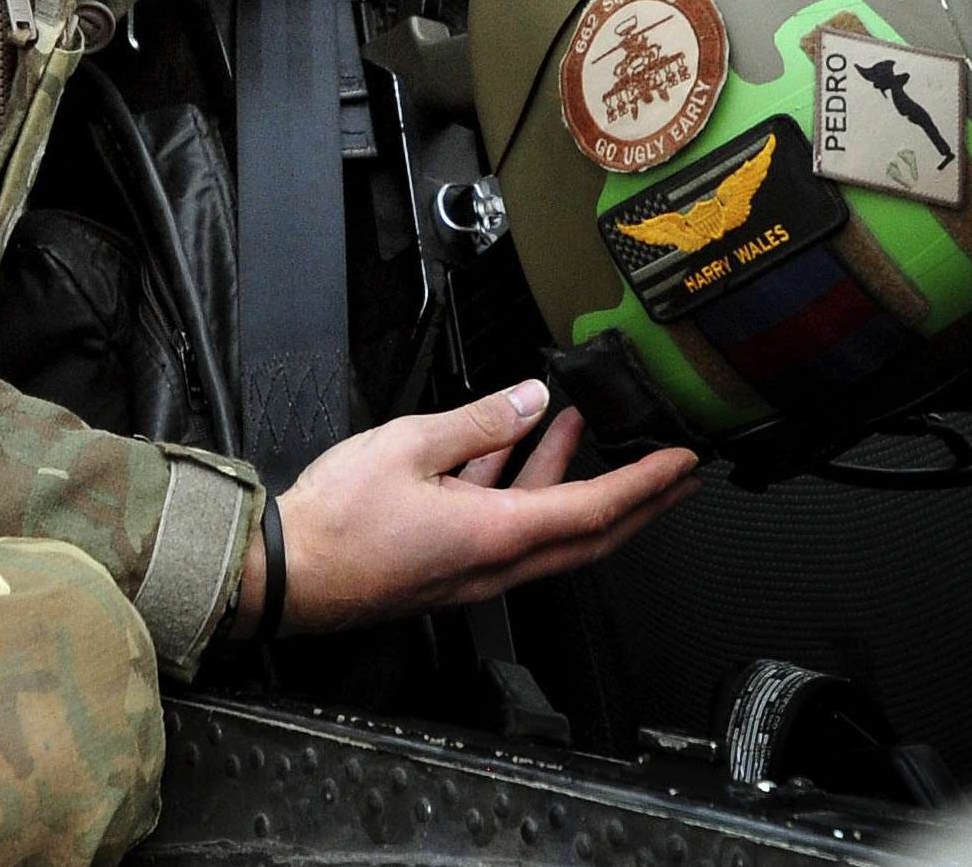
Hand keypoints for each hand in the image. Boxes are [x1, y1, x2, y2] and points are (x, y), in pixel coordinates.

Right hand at [235, 380, 698, 637]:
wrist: (288, 573)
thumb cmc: (339, 519)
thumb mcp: (409, 445)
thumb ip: (477, 422)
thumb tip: (529, 399)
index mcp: (496, 534)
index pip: (594, 510)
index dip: (645, 485)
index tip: (683, 466)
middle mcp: (497, 563)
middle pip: (588, 534)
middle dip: (638, 501)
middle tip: (674, 475)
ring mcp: (473, 568)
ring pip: (546, 526)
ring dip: (571, 477)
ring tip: (579, 426)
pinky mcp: (448, 563)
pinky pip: (505, 524)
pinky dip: (521, 484)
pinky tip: (511, 446)